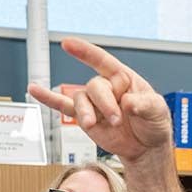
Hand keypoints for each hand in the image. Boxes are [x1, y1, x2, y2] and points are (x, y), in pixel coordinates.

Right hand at [28, 38, 173, 161]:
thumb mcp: (157, 110)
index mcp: (123, 78)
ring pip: (80, 99)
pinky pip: (64, 107)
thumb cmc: (153, 122)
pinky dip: (49, 99)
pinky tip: (35, 90)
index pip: (102, 60)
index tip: (67, 43)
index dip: (85, 52)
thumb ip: (144, 105)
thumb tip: (128, 103)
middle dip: (104, 103)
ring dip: (86, 112)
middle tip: (117, 119)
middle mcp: (106, 87)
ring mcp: (94, 103)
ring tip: (94, 124)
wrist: (146, 147)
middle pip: (94, 86)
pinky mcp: (86, 118)